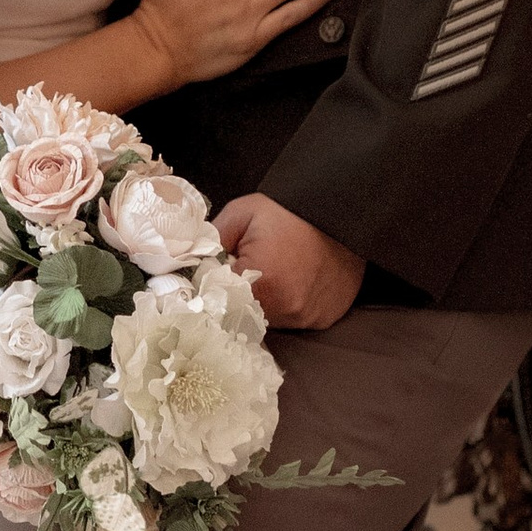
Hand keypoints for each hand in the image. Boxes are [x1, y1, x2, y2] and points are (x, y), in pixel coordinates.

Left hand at [215, 195, 365, 330]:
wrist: (340, 210)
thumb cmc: (289, 210)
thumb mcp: (241, 214)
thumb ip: (211, 242)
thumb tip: (191, 265)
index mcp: (262, 284)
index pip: (222, 302)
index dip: (218, 287)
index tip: (222, 274)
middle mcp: (287, 308)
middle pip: (246, 316)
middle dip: (242, 297)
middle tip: (252, 269)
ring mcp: (308, 316)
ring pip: (272, 320)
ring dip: (268, 302)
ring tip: (278, 272)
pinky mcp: (325, 318)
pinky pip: (297, 319)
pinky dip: (292, 304)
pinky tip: (297, 280)